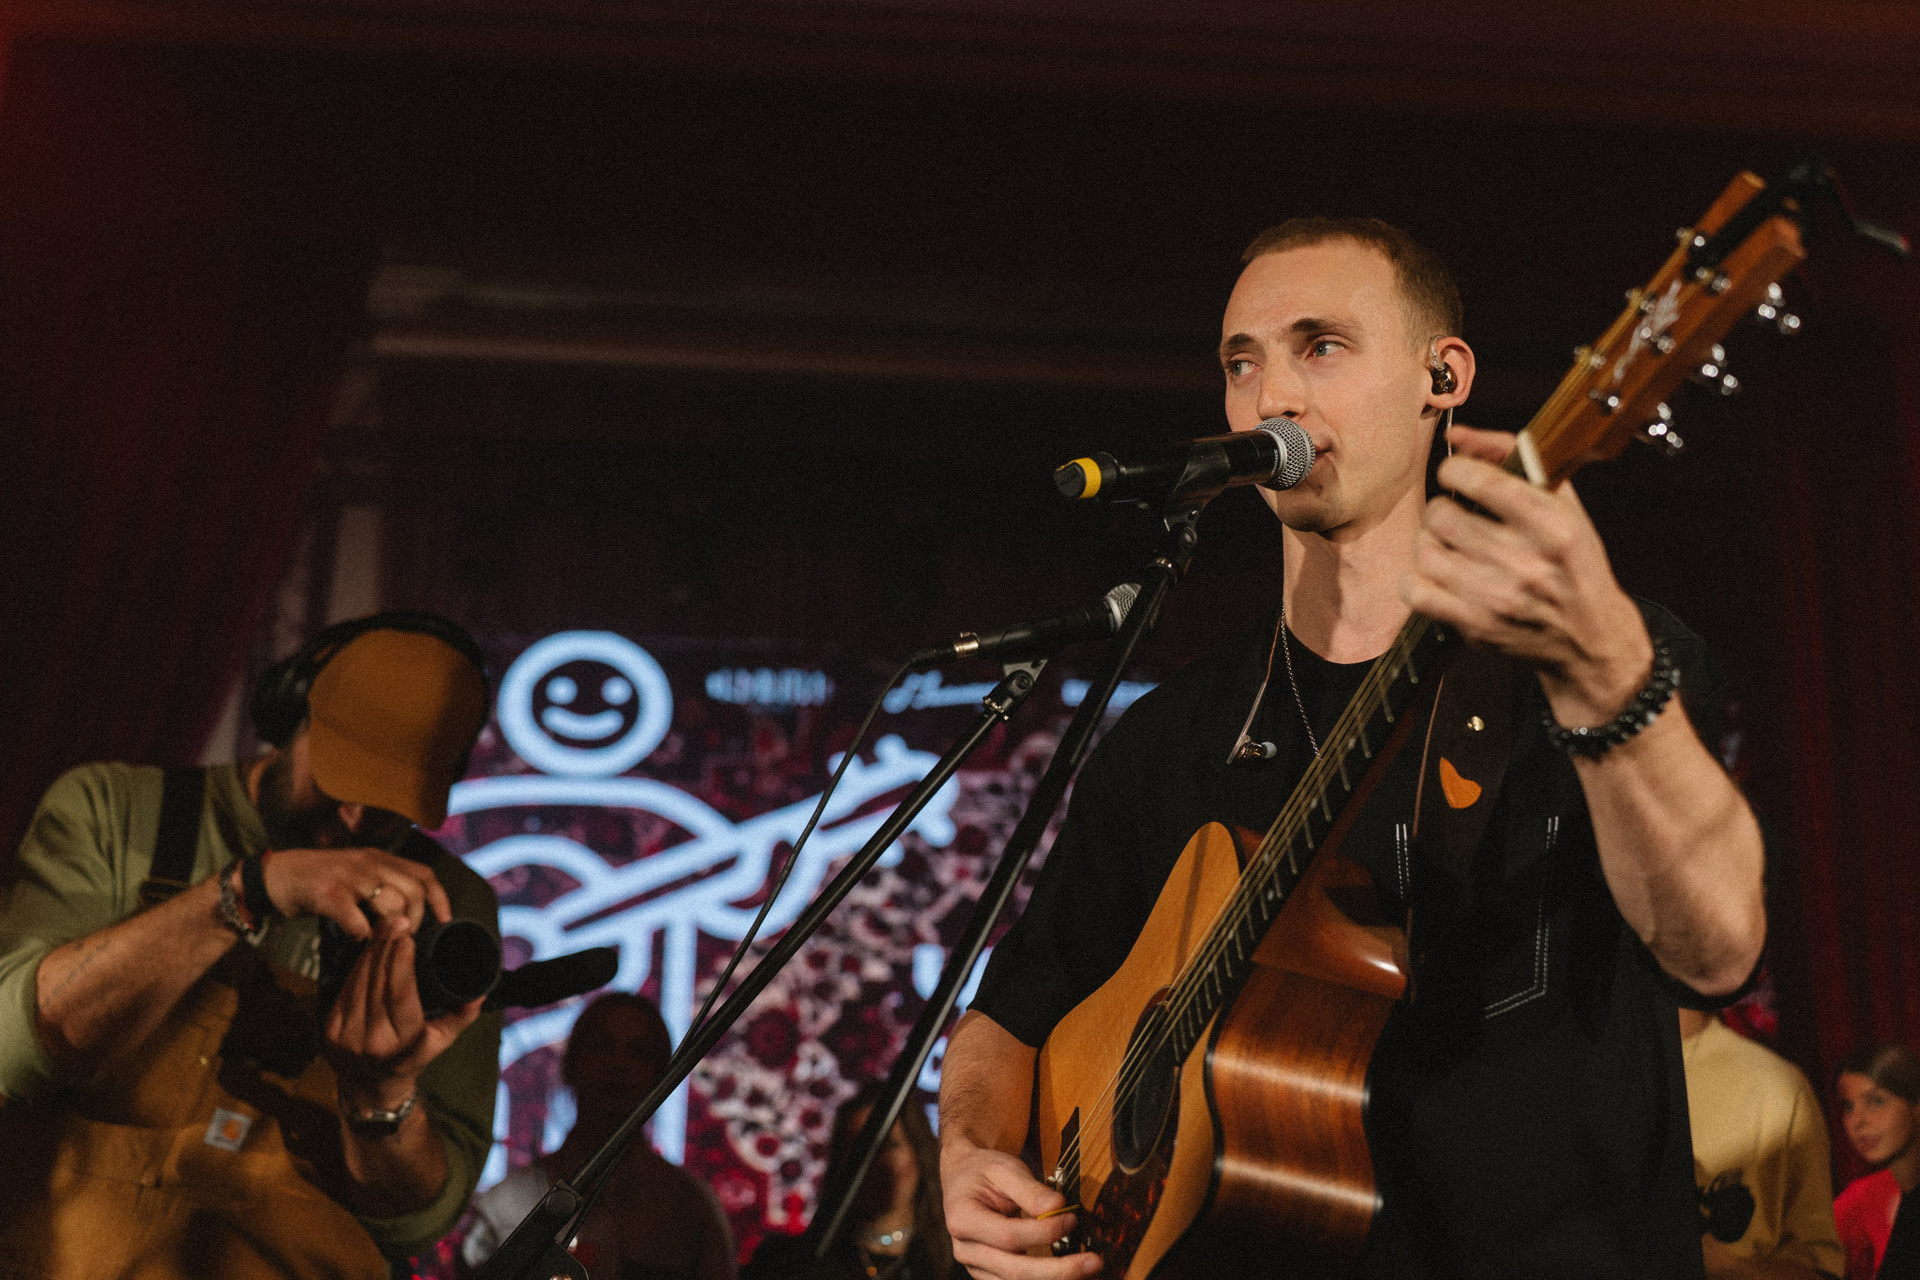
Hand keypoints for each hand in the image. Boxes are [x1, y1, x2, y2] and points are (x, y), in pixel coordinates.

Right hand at [261, 847, 452, 940]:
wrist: (274, 875)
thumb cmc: (319, 880)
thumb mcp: (357, 874)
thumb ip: (381, 886)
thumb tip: (409, 916)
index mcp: (380, 858)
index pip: (424, 874)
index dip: (440, 899)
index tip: (445, 921)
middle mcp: (369, 863)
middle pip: (414, 891)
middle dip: (417, 920)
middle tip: (405, 936)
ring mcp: (349, 877)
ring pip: (392, 904)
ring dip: (392, 929)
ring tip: (383, 939)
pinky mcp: (328, 893)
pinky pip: (357, 919)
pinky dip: (362, 934)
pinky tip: (356, 937)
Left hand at [325, 929, 482, 1111]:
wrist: (369, 1088)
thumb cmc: (413, 1059)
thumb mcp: (441, 1041)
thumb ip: (461, 1016)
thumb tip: (479, 992)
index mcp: (402, 1045)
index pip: (400, 997)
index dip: (401, 965)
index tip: (407, 939)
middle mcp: (372, 1042)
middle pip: (378, 984)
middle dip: (387, 949)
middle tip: (398, 922)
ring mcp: (346, 1037)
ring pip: (359, 983)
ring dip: (372, 953)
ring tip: (386, 929)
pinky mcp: (330, 1030)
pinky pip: (345, 989)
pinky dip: (358, 966)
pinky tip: (370, 949)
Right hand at [940, 1139, 1099, 1279]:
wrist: (964, 1179)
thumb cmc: (984, 1171)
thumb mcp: (1005, 1169)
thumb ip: (1030, 1189)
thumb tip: (1057, 1206)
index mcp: (962, 1219)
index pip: (1008, 1236)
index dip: (1043, 1232)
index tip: (1071, 1219)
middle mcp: (965, 1250)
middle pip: (1014, 1271)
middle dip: (1058, 1271)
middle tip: (1092, 1262)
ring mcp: (976, 1267)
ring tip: (1088, 1271)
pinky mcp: (990, 1275)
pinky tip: (1072, 1276)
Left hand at [1402, 425, 1654, 727]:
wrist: (1590, 638)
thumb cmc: (1573, 563)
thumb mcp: (1562, 504)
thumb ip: (1513, 457)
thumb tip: (1457, 435)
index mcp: (1553, 526)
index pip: (1481, 481)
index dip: (1454, 471)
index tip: (1456, 476)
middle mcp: (1526, 563)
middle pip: (1443, 516)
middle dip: (1443, 509)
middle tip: (1454, 515)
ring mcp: (1498, 599)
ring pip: (1426, 552)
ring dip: (1430, 543)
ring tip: (1449, 545)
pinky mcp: (1475, 627)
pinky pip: (1416, 592)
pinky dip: (1417, 579)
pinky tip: (1438, 575)